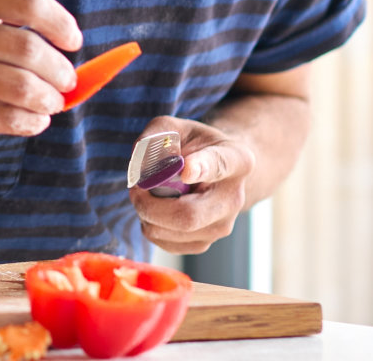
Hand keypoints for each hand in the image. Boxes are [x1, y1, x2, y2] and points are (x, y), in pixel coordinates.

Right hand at [0, 0, 81, 145]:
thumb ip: (8, 31)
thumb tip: (73, 63)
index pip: (28, 1)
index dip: (60, 23)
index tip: (73, 42)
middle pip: (29, 48)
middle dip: (59, 71)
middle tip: (66, 83)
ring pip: (21, 86)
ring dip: (48, 100)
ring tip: (51, 104)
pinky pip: (6, 116)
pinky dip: (30, 121)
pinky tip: (31, 120)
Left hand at [131, 116, 256, 253]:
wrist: (216, 172)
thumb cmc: (194, 146)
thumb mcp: (177, 128)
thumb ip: (156, 135)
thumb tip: (140, 164)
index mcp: (236, 160)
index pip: (219, 165)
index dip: (202, 168)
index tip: (186, 170)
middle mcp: (234, 198)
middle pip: (189, 214)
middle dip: (151, 204)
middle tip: (135, 189)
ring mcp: (222, 226)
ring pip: (174, 232)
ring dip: (147, 214)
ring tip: (148, 195)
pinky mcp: (205, 243)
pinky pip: (167, 244)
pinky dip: (150, 227)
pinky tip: (156, 210)